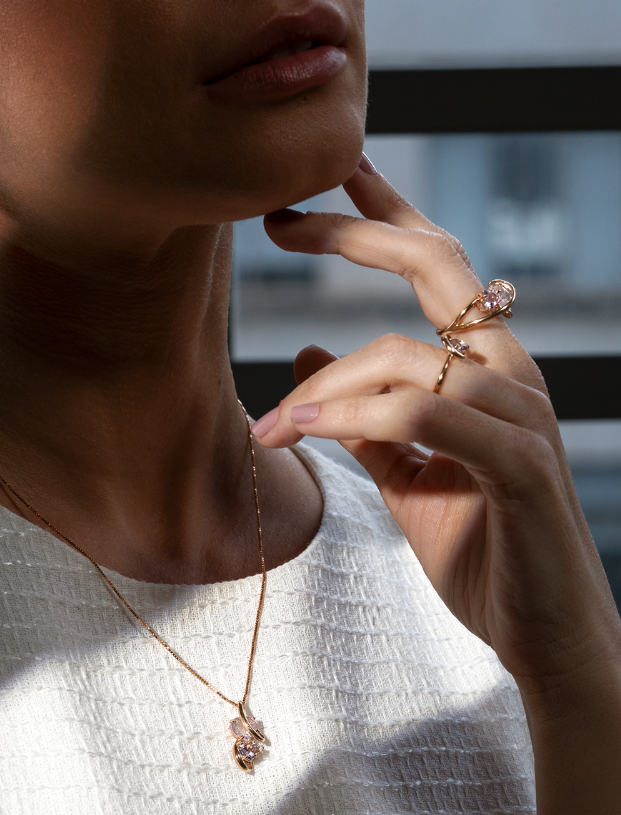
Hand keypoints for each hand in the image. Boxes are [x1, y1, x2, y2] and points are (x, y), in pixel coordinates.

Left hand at [252, 159, 620, 695]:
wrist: (542, 635)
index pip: (439, 265)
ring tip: (271, 426)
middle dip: (352, 235)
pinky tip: (302, 432)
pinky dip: (354, 416)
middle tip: (278, 222)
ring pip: (404, 355)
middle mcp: (510, 372)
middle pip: (437, 266)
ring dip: (323, 387)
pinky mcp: (517, 463)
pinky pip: (422, 412)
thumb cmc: (479, 547)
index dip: (386, 215)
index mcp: (487, 366)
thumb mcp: (404, 470)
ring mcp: (519, 412)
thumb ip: (362, 415)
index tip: (332, 178)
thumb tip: (306, 352)